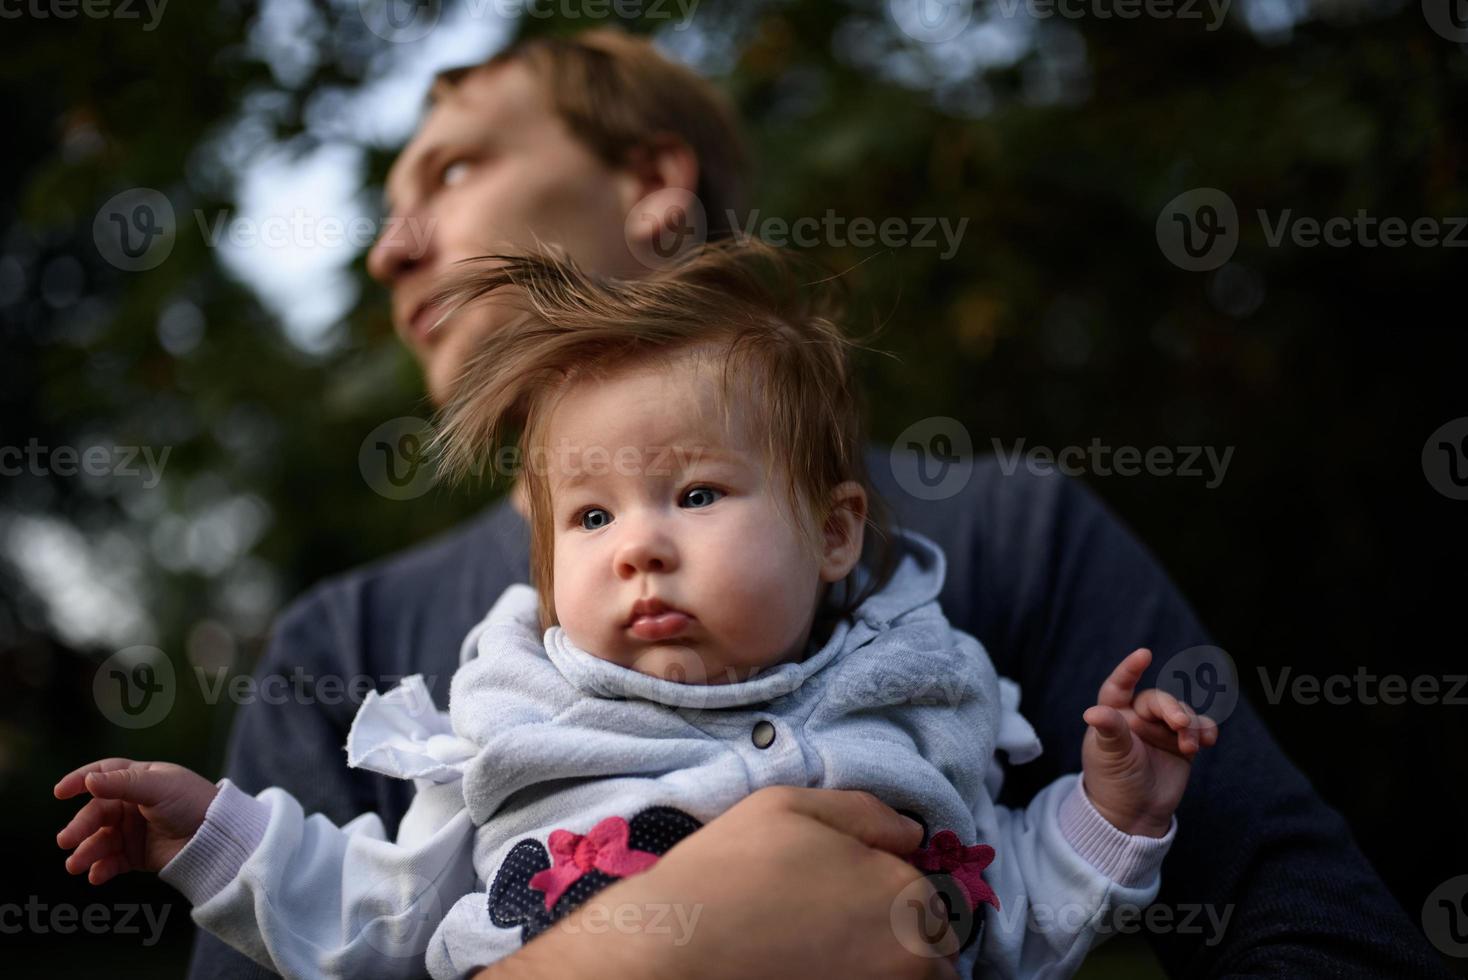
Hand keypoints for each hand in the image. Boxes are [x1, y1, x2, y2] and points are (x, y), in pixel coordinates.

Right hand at [54, 758, 218, 883]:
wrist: (217, 838)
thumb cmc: (193, 803)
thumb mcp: (159, 788)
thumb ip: (123, 784)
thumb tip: (89, 780)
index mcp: (140, 779)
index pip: (104, 774)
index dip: (80, 780)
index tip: (60, 792)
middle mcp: (134, 804)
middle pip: (97, 812)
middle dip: (80, 827)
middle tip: (65, 841)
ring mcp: (134, 830)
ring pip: (101, 839)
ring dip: (86, 852)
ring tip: (76, 865)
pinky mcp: (138, 855)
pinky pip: (113, 861)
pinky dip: (102, 868)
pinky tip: (96, 876)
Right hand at [473, 786, 960, 979]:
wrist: (674, 950)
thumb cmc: (728, 871)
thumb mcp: (791, 806)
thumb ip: (865, 813)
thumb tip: (913, 834)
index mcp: (904, 891)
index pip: (930, 894)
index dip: (889, 887)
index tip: (846, 890)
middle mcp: (911, 953)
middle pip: (930, 945)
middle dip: (898, 932)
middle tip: (835, 924)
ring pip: (912, 976)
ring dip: (886, 963)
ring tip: (824, 951)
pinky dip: (862, 979)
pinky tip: (815, 969)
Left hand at [1081, 648, 1218, 837]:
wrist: (1134, 814)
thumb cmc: (1112, 781)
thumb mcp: (1109, 755)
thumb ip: (1109, 730)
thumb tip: (1092, 712)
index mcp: (1113, 714)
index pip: (1119, 686)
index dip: (1130, 670)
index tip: (1144, 654)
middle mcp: (1137, 718)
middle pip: (1158, 701)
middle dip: (1172, 708)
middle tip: (1179, 724)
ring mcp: (1161, 731)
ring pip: (1182, 713)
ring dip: (1190, 724)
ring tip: (1190, 744)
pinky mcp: (1182, 745)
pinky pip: (1198, 729)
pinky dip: (1205, 730)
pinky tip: (1208, 739)